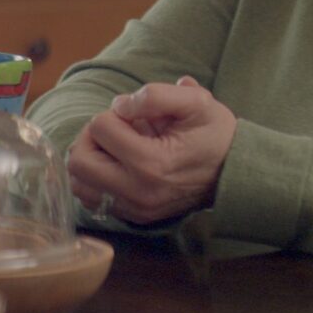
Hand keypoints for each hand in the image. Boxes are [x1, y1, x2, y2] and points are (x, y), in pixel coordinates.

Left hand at [69, 76, 236, 226]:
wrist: (234, 172)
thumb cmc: (214, 134)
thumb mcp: (197, 102)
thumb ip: (157, 95)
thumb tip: (120, 105)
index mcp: (152, 163)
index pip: (99, 128)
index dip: (114, 113)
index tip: (135, 116)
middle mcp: (139, 192)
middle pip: (79, 162)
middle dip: (91, 137)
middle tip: (115, 129)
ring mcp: (135, 209)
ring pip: (79, 184)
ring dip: (89, 159)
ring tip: (115, 148)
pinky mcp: (133, 217)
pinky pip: (92, 199)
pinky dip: (95, 178)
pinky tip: (118, 165)